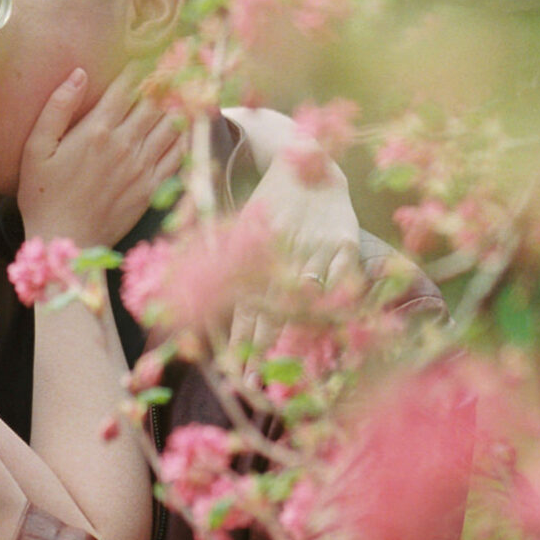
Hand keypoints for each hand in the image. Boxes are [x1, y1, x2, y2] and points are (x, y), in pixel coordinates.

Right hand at [17, 65, 184, 245]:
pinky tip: (187, 122)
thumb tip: (79, 73)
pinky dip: (185, 134)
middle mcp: (124, 144)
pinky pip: (178, 154)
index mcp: (96, 130)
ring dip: (178, 101)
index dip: (139, 66)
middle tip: (173, 62)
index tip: (146, 52)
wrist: (65, 242)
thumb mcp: (37, 149)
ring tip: (185, 84)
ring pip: (170, 123)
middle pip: (154, 100)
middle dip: (164, 78)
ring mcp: (141, 167)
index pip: (127, 86)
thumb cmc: (43, 194)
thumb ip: (57, 108)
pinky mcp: (151, 187)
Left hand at [229, 149, 360, 367]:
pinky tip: (333, 332)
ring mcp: (318, 247)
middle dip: (261, 346)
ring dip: (296, 336)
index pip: (246, 302)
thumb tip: (193, 296)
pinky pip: (343, 282)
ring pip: (307, 299)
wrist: (307, 159)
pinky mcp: (346, 242)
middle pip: (273, 307)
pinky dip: (338, 306)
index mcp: (257, 247)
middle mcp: (285, 250)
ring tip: (287, 369)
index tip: (233, 369)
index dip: (240, 337)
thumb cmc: (271, 199)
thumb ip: (227, 258)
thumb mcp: (244, 223)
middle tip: (252, 380)